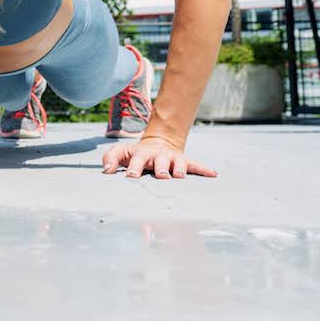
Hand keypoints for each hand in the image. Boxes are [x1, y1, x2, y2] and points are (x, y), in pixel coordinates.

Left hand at [102, 136, 216, 178]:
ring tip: (180, 176)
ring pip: (178, 163)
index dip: (134, 168)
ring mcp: (172, 159)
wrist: (158, 144)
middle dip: (160, 168)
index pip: (137, 160)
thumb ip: (110, 158)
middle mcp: (158, 156)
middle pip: (160, 162)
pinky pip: (195, 165)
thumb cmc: (136, 154)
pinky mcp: (184, 162)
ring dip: (179, 169)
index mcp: (142, 154)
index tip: (131, 177)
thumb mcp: (121, 152)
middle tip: (161, 175)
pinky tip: (212, 174)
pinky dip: (204, 169)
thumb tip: (106, 171)